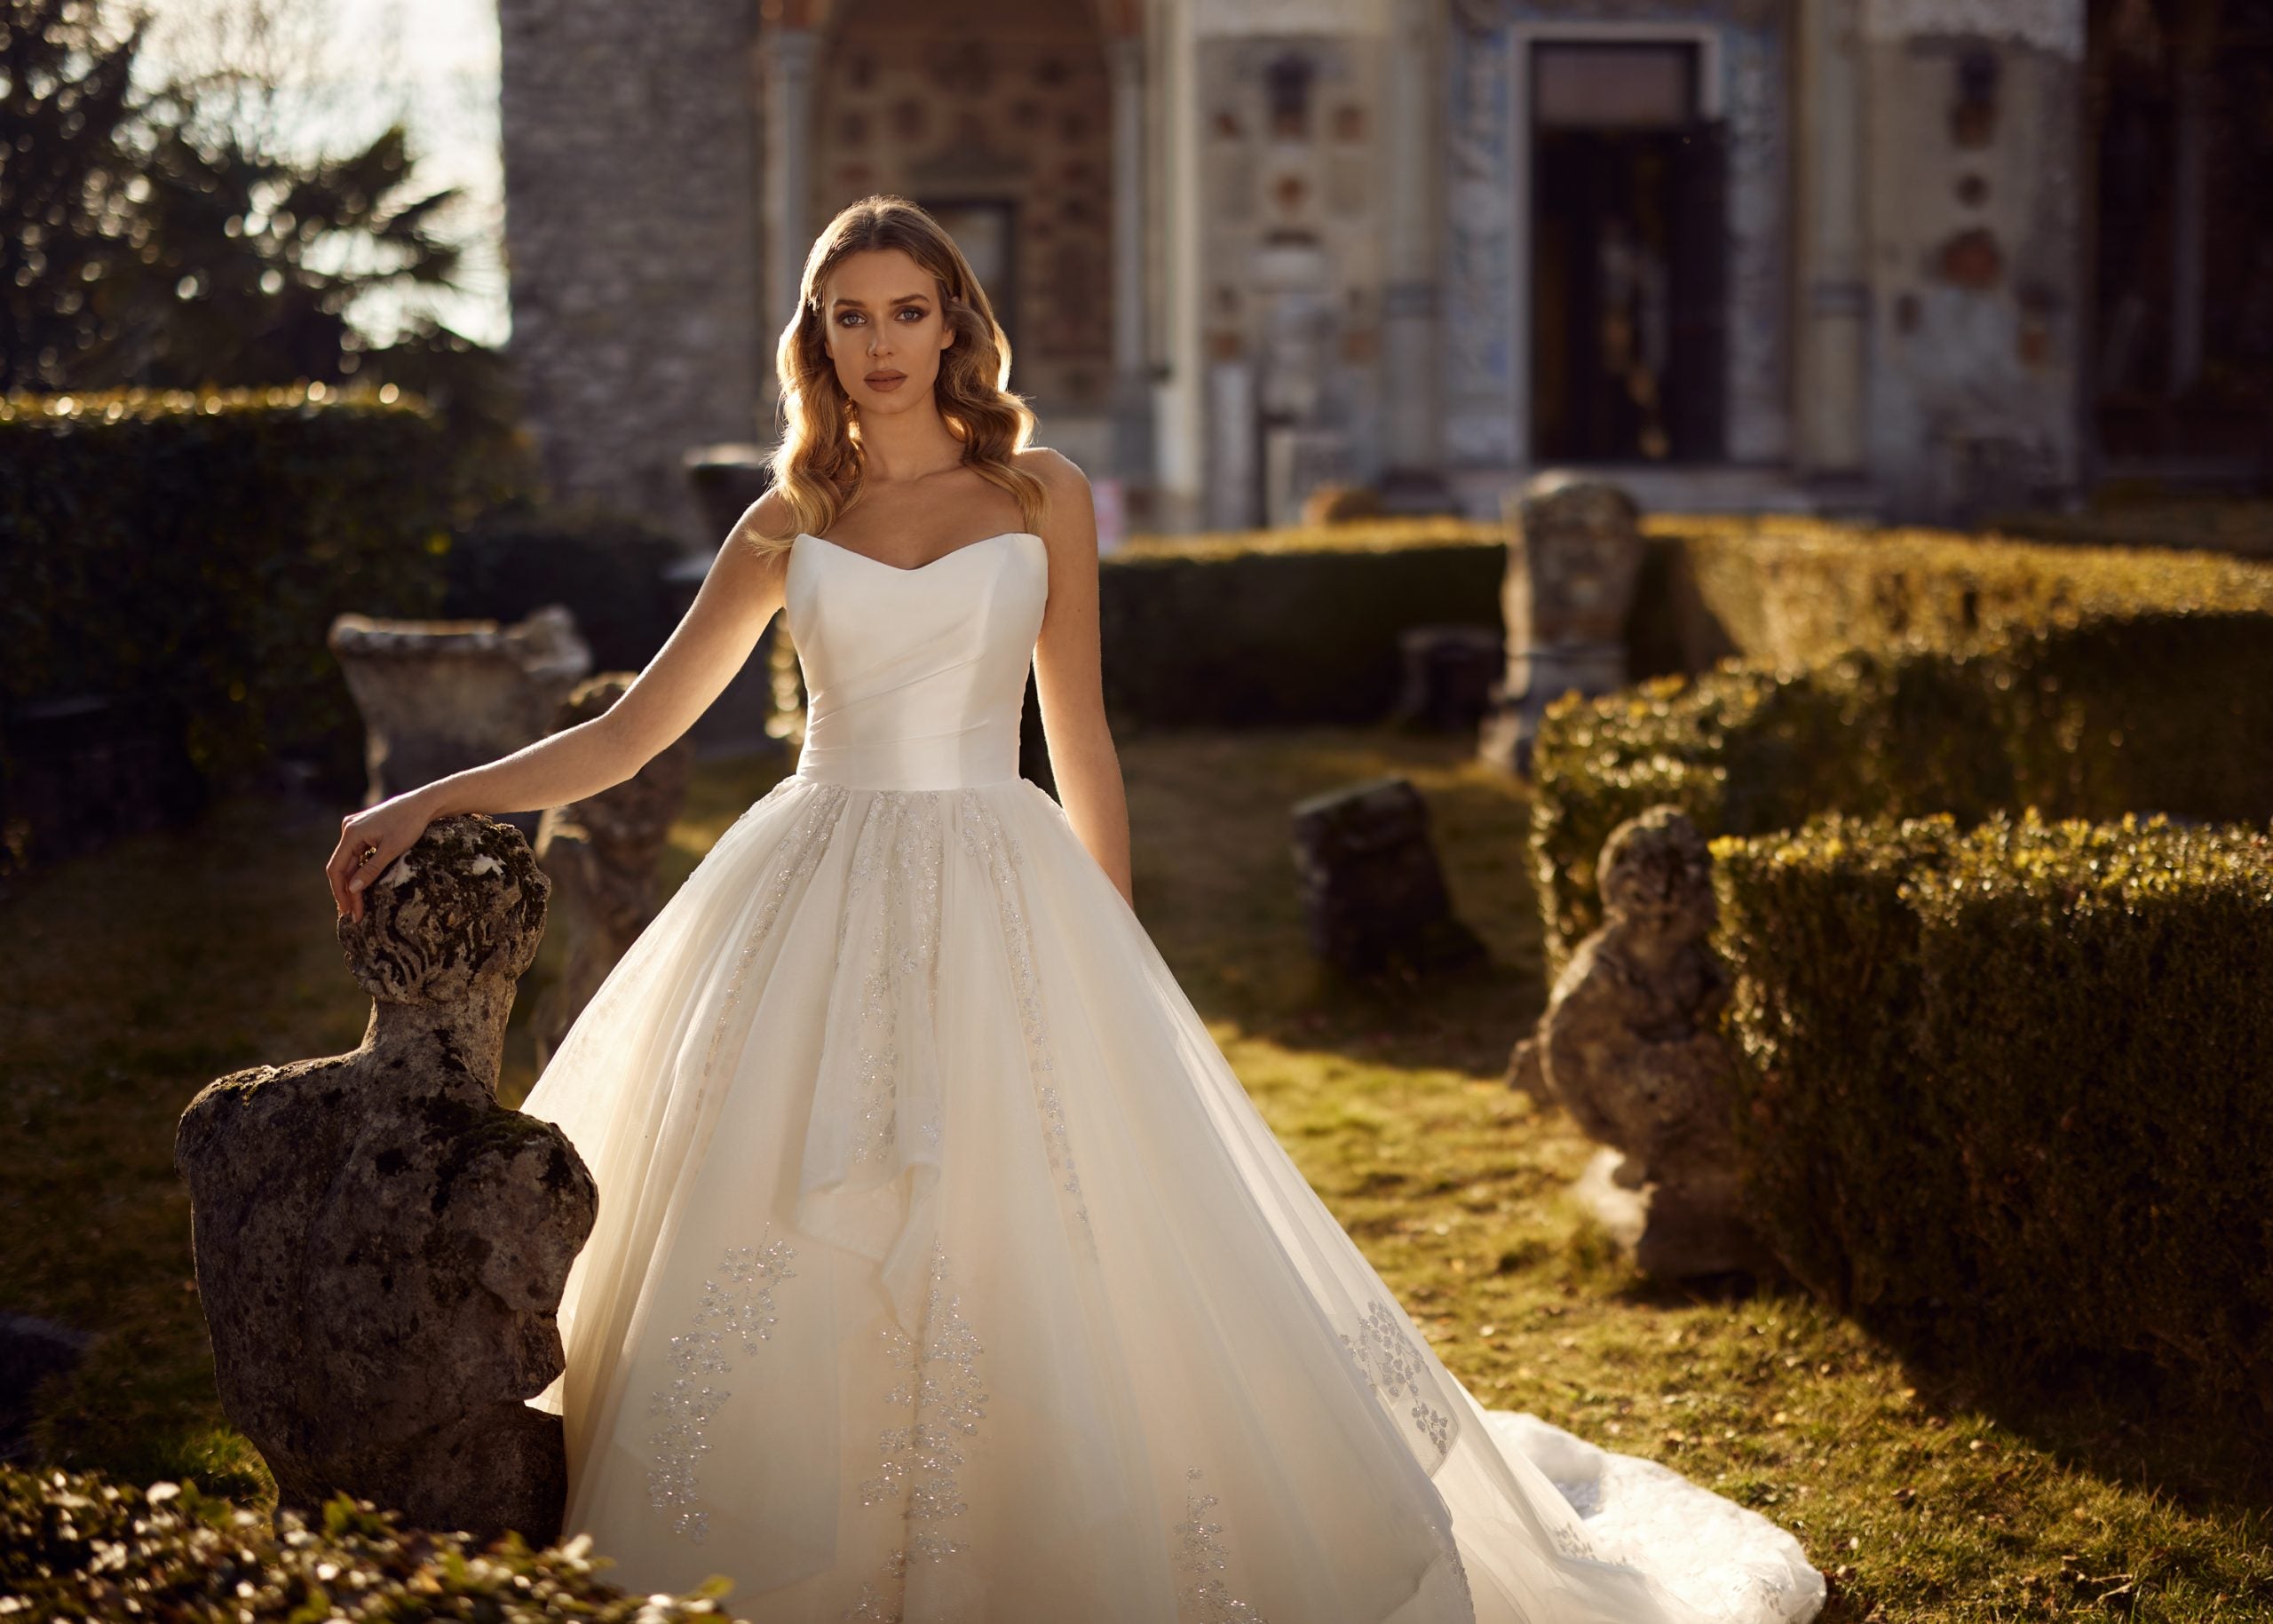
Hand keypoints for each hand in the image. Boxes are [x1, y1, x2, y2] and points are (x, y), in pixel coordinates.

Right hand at [327, 789, 440, 921]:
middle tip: (355, 915)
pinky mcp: (365, 830)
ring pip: (350, 862)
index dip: (341, 892)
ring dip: (354, 883)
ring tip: (358, 906)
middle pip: (342, 867)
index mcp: (351, 833)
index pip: (337, 869)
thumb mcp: (392, 850)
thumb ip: (371, 870)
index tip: (349, 911)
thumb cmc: (411, 824)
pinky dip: (360, 871)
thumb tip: (352, 889)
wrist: (425, 803)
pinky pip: (358, 855)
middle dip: (348, 892)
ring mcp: (356, 829)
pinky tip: (362, 887)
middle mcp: (348, 829)